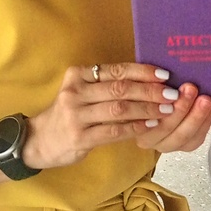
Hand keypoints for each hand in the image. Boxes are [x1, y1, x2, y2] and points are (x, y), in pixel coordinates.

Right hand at [23, 63, 206, 169]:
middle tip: (172, 94)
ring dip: (147, 109)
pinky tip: (150, 126)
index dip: (142, 72)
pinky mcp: (79, 137)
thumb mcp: (82, 93)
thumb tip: (149, 82)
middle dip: (150, 91)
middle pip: (120, 88)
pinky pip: (113, 131)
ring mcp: (76, 115)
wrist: (38, 140)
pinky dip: (135, 128)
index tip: (164, 75)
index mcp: (78, 76)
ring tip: (166, 110)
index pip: (116, 70)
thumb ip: (107, 86)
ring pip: (119, 109)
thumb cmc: (69, 115)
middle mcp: (75, 92)